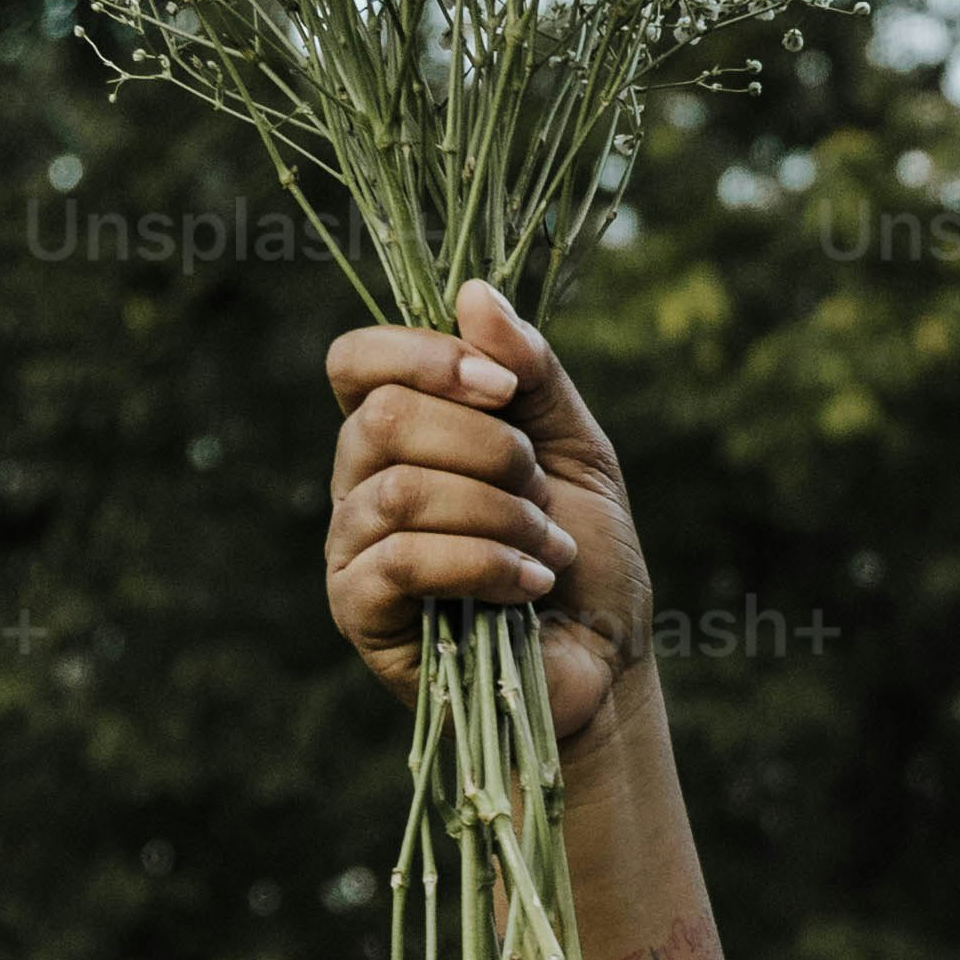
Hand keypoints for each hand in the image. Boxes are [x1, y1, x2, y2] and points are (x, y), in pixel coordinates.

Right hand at [320, 277, 654, 745]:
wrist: (606, 665)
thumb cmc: (585, 559)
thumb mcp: (576, 450)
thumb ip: (532, 372)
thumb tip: (472, 293)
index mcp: (401, 434)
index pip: (356, 361)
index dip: (422, 355)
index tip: (504, 387)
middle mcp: (360, 483)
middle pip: (380, 417)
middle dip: (486, 447)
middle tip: (539, 490)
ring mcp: (353, 550)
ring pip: (397, 489)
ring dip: (497, 511)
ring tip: (548, 549)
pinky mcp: (361, 614)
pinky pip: (401, 561)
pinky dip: (482, 563)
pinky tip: (529, 586)